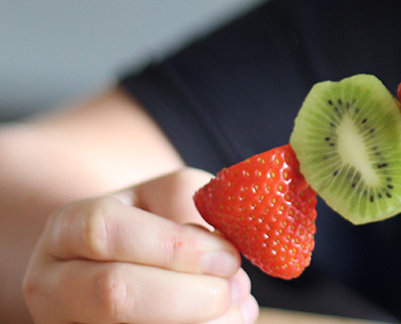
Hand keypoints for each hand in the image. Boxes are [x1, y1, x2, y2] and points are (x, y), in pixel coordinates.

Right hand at [23, 168, 258, 322]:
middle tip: (236, 288)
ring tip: (237, 306)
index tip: (228, 257)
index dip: (176, 247)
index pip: (106, 232)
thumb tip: (231, 240)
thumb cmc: (155, 228)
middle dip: (191, 296)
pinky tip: (226, 322)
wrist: (126, 265)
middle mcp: (53, 286)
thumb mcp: (169, 198)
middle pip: (115, 294)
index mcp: (67, 230)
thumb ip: (195, 206)